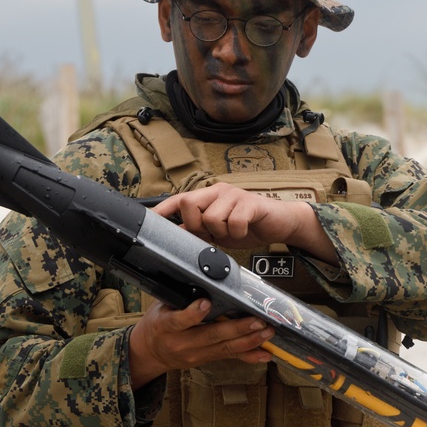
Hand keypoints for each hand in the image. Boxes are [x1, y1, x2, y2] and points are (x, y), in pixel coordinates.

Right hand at [128, 297, 273, 389]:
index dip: (193, 313)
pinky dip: (249, 356)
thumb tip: (204, 279)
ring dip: (249, 340)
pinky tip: (264, 354)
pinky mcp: (206, 360)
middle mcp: (182, 343)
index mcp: (166, 326)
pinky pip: (230, 357)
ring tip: (267, 332)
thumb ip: (181, 297)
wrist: (150, 352)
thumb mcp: (161, 306)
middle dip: (237, 328)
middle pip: (211, 336)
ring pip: (225, 348)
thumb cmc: (158, 324)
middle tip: (258, 320)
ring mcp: (195, 354)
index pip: (179, 320)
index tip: (206, 303)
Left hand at [152, 183, 338, 263]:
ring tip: (232, 232)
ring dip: (221, 233)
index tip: (148, 220)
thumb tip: (175, 233)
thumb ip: (198, 230)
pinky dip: (238, 233)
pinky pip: (234, 222)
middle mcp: (218, 191)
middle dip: (197, 225)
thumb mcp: (218, 231)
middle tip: (213, 234)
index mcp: (208, 197)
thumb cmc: (247, 225)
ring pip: (211, 217)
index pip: (179, 200)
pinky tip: (244, 231)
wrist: (278, 224)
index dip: (162, 210)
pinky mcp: (250, 203)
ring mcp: (234, 195)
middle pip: (189, 203)